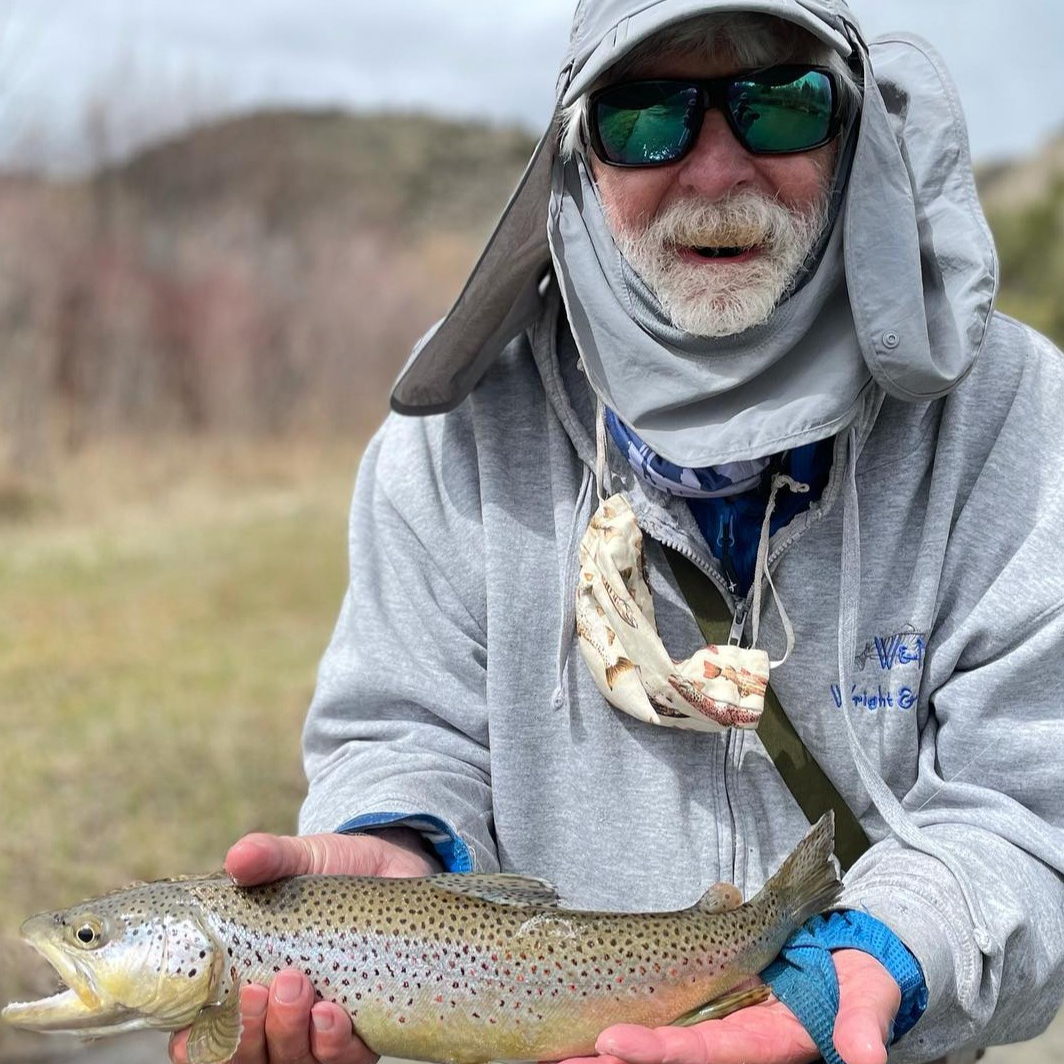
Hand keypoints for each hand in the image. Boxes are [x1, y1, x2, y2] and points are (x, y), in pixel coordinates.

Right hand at [168, 828, 439, 1063]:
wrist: (395, 870)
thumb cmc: (334, 871)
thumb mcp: (301, 859)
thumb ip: (269, 857)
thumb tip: (239, 858)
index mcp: (247, 984)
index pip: (209, 1036)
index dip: (196, 1046)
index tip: (191, 1036)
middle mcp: (280, 1018)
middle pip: (251, 1057)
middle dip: (250, 1034)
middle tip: (261, 988)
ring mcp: (321, 1031)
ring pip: (295, 1063)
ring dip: (290, 1036)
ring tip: (299, 988)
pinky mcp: (365, 1032)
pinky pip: (345, 1061)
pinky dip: (334, 1047)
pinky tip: (334, 1016)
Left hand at [565, 949, 899, 1063]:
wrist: (854, 963)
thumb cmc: (858, 984)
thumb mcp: (866, 1004)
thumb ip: (861, 1028)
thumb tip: (868, 1059)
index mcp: (765, 1046)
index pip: (703, 1053)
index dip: (658, 1052)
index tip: (612, 1045)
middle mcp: (733, 1039)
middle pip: (666, 1053)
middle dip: (611, 1061)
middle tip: (559, 1059)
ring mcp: (719, 1021)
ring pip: (657, 1038)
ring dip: (605, 1051)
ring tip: (554, 1051)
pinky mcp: (711, 998)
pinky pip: (666, 1016)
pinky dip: (624, 1028)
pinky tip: (581, 1027)